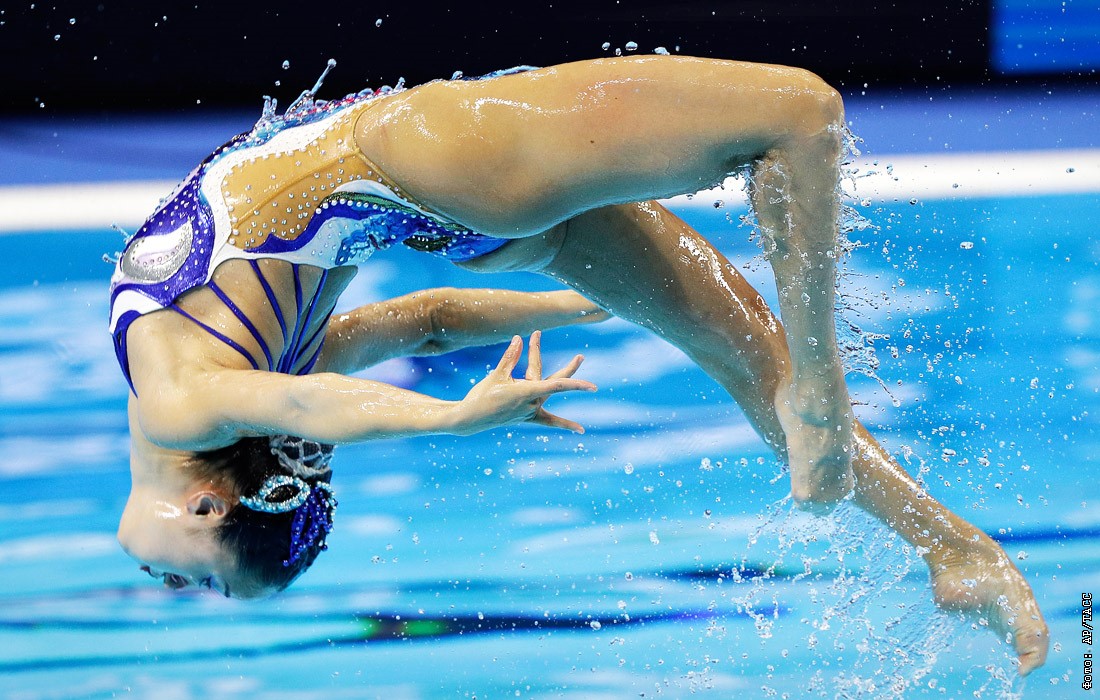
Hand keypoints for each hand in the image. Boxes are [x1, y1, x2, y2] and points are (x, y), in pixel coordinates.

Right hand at [453, 331, 595, 434]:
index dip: (571, 377)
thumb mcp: (496, 374)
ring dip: (563, 379)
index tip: (585, 374)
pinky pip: (549, 421)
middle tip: (581, 356)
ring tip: (577, 361)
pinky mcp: (527, 417)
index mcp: (526, 392)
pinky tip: (581, 430)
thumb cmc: (482, 395)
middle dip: (569, 368)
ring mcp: (530, 411)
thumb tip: (518, 339)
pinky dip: (564, 424)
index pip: (556, 384)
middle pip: (555, 382)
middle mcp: (532, 403)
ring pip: (549, 392)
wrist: (471, 419)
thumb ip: (510, 357)